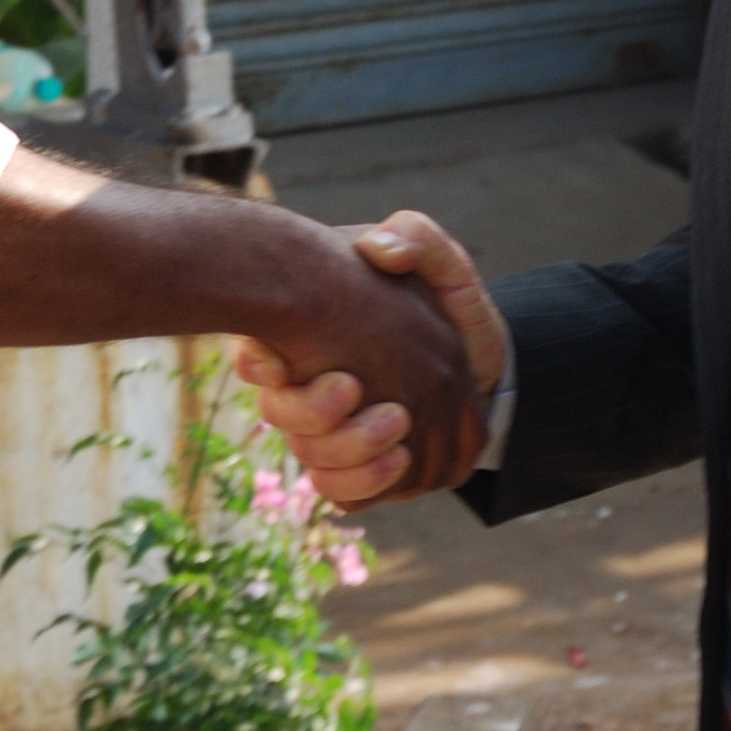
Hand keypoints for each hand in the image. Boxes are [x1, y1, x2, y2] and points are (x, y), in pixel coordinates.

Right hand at [237, 211, 501, 505]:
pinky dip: (365, 485)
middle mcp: (306, 381)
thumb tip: (378, 250)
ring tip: (398, 430)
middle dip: (315, 415)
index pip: (256, 352)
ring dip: (350, 455)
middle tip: (362, 391)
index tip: (281, 364)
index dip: (258, 363)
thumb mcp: (436, 257)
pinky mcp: (360, 465)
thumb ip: (415, 238)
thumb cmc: (445, 302)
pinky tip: (398, 463)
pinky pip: (341, 491)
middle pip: (280, 415)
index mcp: (311, 332)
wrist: (474, 354)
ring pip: (311, 459)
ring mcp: (330, 427)